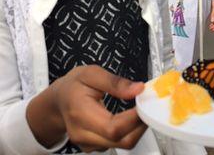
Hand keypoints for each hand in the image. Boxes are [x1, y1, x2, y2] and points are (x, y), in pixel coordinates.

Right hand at [27, 66, 145, 152]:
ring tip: (140, 109)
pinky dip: (129, 132)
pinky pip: (117, 144)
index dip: (134, 119)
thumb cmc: (74, 85)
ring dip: (136, 129)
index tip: (145, 104)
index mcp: (80, 113)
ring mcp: (88, 144)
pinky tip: (130, 117)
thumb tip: (138, 89)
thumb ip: (115, 82)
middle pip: (121, 141)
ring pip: (122, 145)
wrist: (58, 100)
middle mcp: (83, 134)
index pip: (113, 128)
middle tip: (147, 106)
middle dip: (140, 125)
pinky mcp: (94, 147)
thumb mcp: (91, 73)